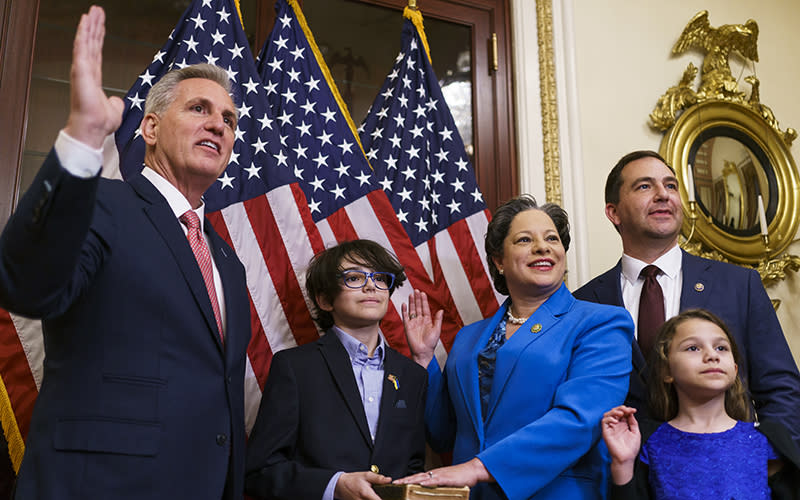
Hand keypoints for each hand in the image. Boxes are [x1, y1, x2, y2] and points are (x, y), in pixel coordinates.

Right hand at [64, 6, 123, 148]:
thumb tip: (116, 100)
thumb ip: (115, 103)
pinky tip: (85, 22)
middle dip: (94, 26)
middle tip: (97, 11)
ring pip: (86, 42)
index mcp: (93, 78)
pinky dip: (83, 33)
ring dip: (89, 25)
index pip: (96, 53)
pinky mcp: (80, 70)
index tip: (100, 25)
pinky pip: (82, 48)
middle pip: (91, 43)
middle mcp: (86, 71)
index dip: (98, 38)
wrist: (93, 128)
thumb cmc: (100, 122)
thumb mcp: (114, 110)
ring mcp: (81, 69)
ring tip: (93, 11)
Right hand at [334, 471, 390, 499]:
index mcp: (366, 493)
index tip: (390, 497)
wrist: (339, 485)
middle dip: (380, 499)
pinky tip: (371, 497)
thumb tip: (389, 480)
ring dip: (375, 499)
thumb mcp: (366, 475)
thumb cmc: (352, 479)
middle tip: (381, 495)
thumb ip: (378, 478)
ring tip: (375, 495)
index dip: (386, 499)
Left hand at [393, 458, 491, 487]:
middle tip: (394, 483)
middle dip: (405, 480)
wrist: (472, 471)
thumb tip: (428, 490)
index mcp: (433, 475)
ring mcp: (440, 475)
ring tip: (403, 483)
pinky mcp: (447, 478)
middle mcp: (434, 473)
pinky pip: (436, 480)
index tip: (397, 483)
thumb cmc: (460, 477)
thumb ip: (437, 486)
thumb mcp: (446, 482)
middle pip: (416, 476)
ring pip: (423, 477)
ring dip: (412, 480)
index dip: (407, 479)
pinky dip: (428, 482)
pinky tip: (421, 483)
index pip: (417, 477)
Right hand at [401, 289, 442, 367]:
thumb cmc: (431, 343)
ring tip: (411, 295)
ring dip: (412, 302)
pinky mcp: (407, 326)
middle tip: (416, 291)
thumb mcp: (437, 330)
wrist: (423, 351)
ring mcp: (413, 323)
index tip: (423, 293)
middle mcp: (420, 320)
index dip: (424, 300)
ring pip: (412, 309)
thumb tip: (441, 310)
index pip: (425, 308)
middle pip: (418, 307)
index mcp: (427, 320)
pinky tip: (404, 304)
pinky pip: (405, 316)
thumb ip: (438, 319)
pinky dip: (404, 310)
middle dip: (417, 298)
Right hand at [601, 405, 639, 484]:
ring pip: (607, 414)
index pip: (622, 413)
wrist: (627, 458)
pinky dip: (609, 419)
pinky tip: (616, 421)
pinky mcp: (606, 432)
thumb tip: (630, 412)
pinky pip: (604, 422)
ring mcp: (610, 428)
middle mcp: (616, 425)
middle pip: (614, 411)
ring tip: (621, 413)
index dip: (627, 409)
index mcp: (623, 425)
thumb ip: (633, 422)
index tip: (633, 410)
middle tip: (626, 410)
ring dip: (614, 411)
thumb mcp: (636, 432)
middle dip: (621, 408)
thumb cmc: (631, 448)